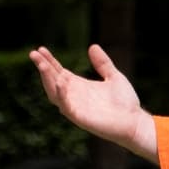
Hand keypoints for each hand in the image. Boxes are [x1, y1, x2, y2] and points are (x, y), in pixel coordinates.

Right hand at [28, 44, 157, 162]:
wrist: (135, 122)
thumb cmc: (125, 102)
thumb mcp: (113, 76)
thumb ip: (102, 63)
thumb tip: (92, 46)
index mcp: (79, 86)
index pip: (59, 72)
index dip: (49, 61)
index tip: (40, 49)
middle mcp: (74, 96)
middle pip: (53, 80)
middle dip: (43, 67)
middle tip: (33, 53)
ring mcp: (75, 107)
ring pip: (54, 93)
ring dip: (47, 79)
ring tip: (42, 65)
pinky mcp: (80, 118)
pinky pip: (66, 107)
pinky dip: (61, 96)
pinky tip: (59, 83)